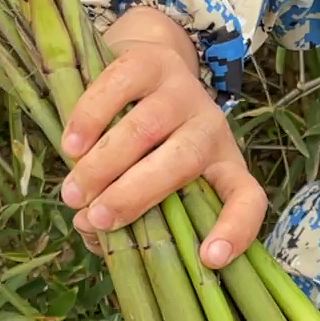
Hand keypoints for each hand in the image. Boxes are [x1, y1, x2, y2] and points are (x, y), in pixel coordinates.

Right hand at [60, 9, 266, 264]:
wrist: (148, 63)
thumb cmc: (151, 143)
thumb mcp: (153, 178)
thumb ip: (129, 212)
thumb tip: (91, 233)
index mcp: (224, 165)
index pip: (248, 198)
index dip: (236, 229)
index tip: (209, 258)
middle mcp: (212, 128)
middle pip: (184, 161)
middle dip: (136, 194)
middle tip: (96, 219)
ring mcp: (183, 92)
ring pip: (146, 129)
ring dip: (105, 164)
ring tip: (73, 193)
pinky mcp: (150, 62)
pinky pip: (118, 89)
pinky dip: (92, 120)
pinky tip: (71, 147)